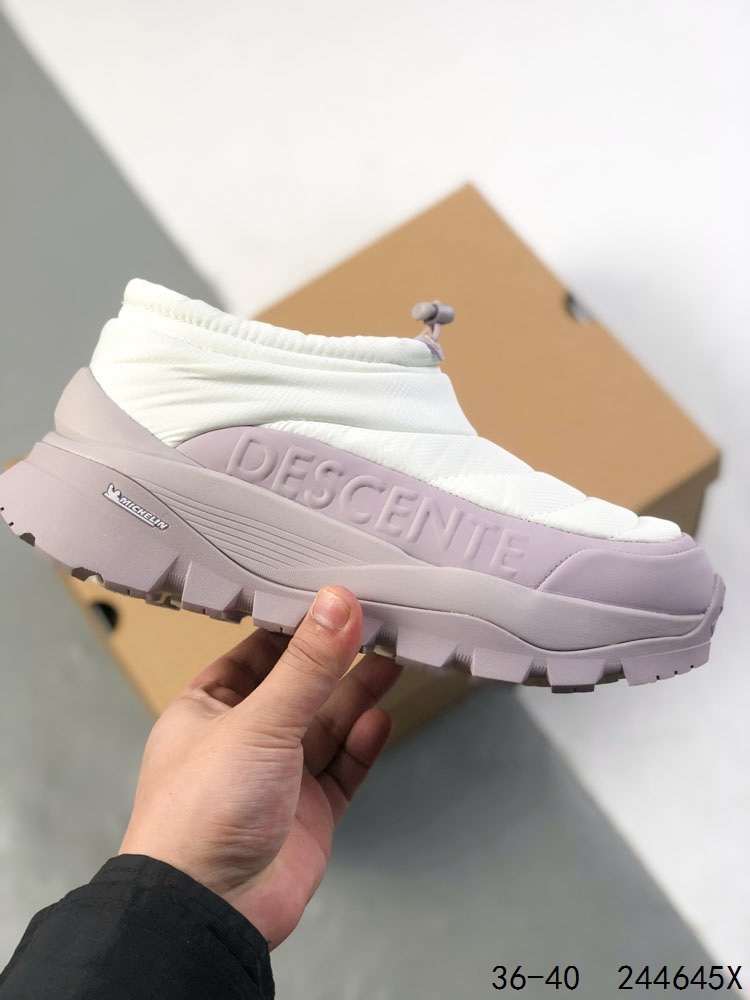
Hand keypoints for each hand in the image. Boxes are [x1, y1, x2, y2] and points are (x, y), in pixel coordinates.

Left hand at [119, 585, 400, 947]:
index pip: (256, 653)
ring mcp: (278, 778)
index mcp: (208, 710)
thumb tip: (337, 605)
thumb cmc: (200, 814)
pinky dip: (363, 745)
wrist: (211, 910)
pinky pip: (343, 768)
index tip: (332, 599)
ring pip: (327, 726)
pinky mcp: (309, 813)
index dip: (294, 626)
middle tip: (375, 628)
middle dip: (336, 660)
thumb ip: (306, 665)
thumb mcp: (258, 721)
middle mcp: (242, 740)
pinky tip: (380, 720)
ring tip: (391, 662)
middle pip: (300, 688)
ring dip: (357, 696)